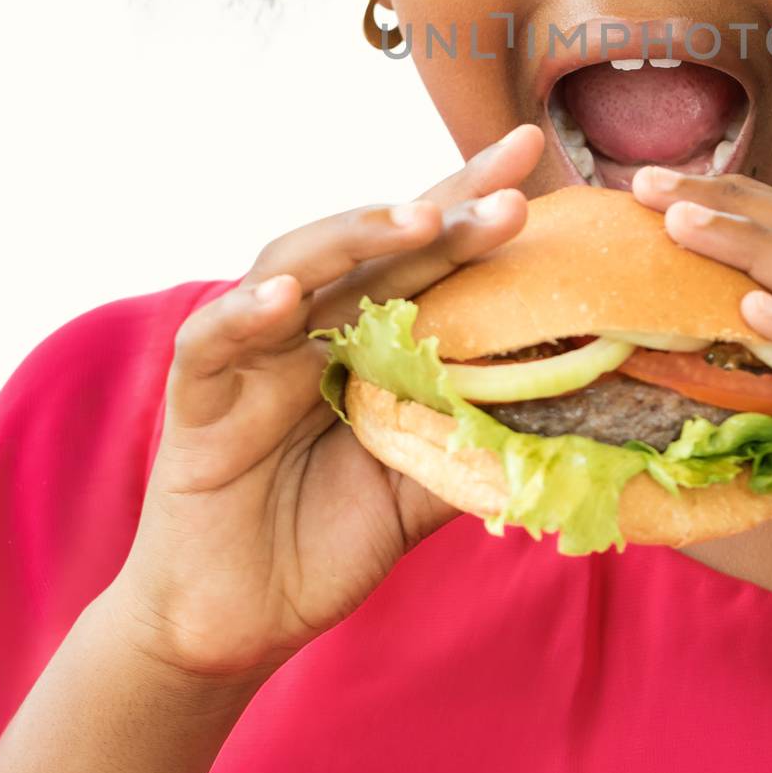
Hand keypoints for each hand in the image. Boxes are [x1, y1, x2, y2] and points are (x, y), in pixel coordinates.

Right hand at [104, 123, 545, 685]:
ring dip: (355, 239)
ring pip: (296, 267)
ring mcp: (253, 353)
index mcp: (370, 334)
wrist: (237, 622)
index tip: (532, 150)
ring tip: (418, 219)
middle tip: (510, 190)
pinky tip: (285, 297)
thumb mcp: (420, 488)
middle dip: (443, 209)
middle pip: (377, 248)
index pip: (427, 254)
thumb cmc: (327, 539)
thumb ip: (473, 439)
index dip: (472, 199)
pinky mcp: (197, 397)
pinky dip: (243, 315)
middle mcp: (314, 324)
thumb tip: (574, 411)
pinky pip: (214, 342)